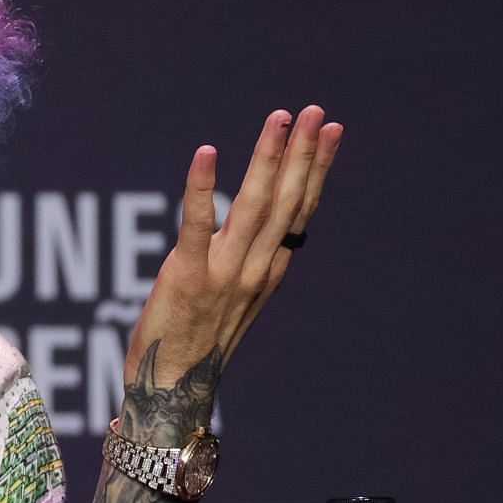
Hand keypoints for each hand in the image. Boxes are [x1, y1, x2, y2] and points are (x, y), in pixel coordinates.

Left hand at [124, 106, 342, 390]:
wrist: (171, 390)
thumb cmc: (195, 340)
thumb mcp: (234, 297)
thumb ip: (249, 258)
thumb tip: (261, 222)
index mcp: (269, 271)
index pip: (300, 210)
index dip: (316, 168)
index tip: (330, 131)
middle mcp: (256, 270)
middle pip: (287, 201)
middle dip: (303, 152)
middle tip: (317, 111)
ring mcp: (224, 275)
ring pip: (256, 206)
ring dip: (269, 158)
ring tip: (281, 119)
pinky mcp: (186, 277)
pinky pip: (196, 225)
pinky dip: (203, 187)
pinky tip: (208, 152)